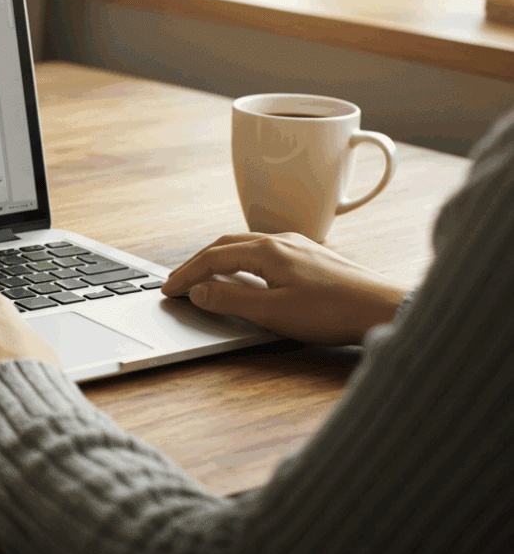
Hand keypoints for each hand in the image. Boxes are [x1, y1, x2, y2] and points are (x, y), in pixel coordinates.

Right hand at [160, 232, 409, 344]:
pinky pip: (265, 252)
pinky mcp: (313, 258)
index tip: (168, 290)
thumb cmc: (333, 313)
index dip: (186, 274)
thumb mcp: (273, 313)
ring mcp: (299, 246)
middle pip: (226, 244)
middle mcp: (281, 240)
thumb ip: (231, 300)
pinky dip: (241, 261)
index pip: (213, 257)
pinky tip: (246, 274)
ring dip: (219, 259)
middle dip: (197, 263)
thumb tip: (199, 290)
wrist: (385, 309)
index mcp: (267, 250)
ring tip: (204, 277)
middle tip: (178, 282)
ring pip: (246, 246)